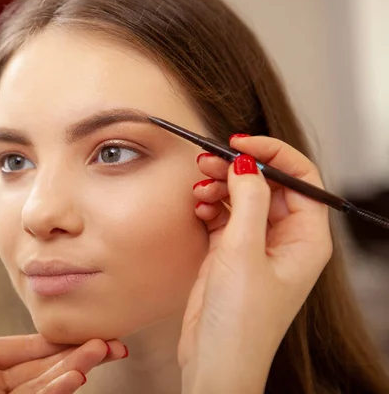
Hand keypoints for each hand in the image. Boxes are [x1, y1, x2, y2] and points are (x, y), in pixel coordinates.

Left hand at [0, 305, 125, 393]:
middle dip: (79, 356)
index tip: (91, 334)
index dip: (59, 342)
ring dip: (72, 373)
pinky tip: (71, 380)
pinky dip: (52, 393)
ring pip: (43, 388)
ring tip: (98, 356)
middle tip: (111, 344)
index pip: (28, 349)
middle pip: (45, 367)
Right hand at [179, 136, 331, 392]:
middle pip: (266, 185)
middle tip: (207, 162)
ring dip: (219, 186)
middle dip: (237, 169)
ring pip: (241, 198)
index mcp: (306, 238)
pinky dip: (209, 206)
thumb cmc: (239, 321)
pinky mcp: (230, 253)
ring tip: (198, 187)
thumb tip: (247, 162)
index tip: (239, 142)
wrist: (213, 360)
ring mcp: (256, 246)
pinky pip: (223, 216)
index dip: (271, 153)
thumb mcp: (244, 252)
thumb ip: (248, 201)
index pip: (299, 178)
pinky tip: (197, 207)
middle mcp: (284, 239)